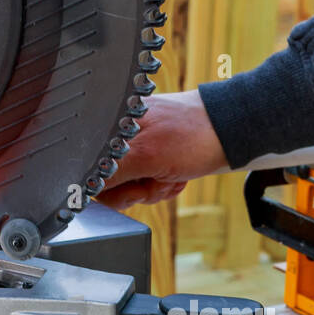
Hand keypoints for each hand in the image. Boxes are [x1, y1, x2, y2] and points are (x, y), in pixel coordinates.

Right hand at [95, 90, 228, 208]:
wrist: (229, 132)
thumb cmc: (191, 134)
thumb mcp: (144, 157)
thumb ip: (108, 173)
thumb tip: (84, 189)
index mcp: (108, 125)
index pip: (89, 167)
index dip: (109, 185)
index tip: (131, 186)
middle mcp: (117, 135)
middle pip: (107, 182)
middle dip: (136, 189)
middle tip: (156, 180)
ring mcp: (135, 147)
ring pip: (128, 187)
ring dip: (152, 189)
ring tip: (170, 176)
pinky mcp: (150, 157)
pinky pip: (144, 183)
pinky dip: (161, 186)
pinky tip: (175, 177)